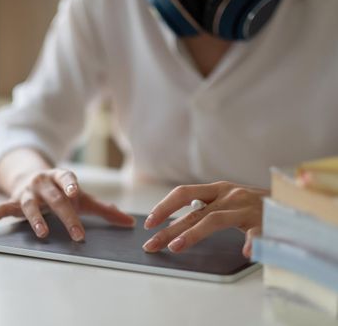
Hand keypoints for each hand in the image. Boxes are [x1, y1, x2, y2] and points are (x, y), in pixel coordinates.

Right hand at [0, 168, 135, 240]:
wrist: (33, 179)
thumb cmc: (62, 192)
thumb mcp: (82, 198)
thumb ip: (104, 210)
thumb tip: (130, 222)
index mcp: (61, 177)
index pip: (67, 178)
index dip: (70, 184)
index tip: (75, 193)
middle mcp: (43, 182)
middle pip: (54, 198)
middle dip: (66, 215)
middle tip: (78, 233)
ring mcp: (27, 192)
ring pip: (30, 204)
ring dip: (36, 218)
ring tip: (42, 233)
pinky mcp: (14, 202)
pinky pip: (3, 208)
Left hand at [142, 181, 268, 257]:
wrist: (293, 201)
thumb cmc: (254, 205)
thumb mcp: (228, 200)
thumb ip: (206, 208)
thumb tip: (176, 224)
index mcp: (218, 189)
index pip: (183, 193)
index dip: (164, 206)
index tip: (148, 222)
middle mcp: (229, 195)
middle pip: (193, 212)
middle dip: (168, 229)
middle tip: (150, 245)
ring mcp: (247, 208)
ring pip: (215, 220)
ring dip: (194, 233)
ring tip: (176, 246)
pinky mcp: (266, 222)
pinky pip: (258, 232)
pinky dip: (253, 242)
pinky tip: (247, 252)